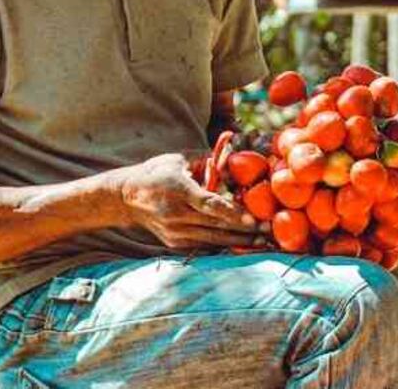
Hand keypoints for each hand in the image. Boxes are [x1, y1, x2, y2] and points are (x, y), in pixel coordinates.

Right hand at [113, 153, 267, 249]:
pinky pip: (205, 245)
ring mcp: (175, 232)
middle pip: (216, 226)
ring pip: (213, 240)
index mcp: (177, 189)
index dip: (232, 213)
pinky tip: (246, 246)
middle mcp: (175, 214)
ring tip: (265, 242)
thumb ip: (207, 158)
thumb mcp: (179, 159)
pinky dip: (226, 245)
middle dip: (245, 231)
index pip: (208, 205)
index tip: (253, 220)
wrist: (126, 198)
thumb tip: (235, 152)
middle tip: (271, 232)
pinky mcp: (175, 243)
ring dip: (240, 242)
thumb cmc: (157, 172)